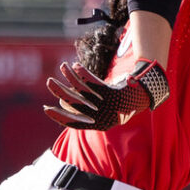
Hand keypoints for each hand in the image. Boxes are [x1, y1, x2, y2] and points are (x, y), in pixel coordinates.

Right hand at [43, 58, 170, 129]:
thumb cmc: (120, 103)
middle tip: (49, 82)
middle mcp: (102, 117)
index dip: (59, 117)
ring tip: (63, 66)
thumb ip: (88, 110)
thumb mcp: (105, 110)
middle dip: (59, 92)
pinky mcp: (113, 94)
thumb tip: (66, 103)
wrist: (142, 95)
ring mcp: (108, 105)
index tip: (46, 108)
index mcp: (98, 125)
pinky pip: (94, 83)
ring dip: (70, 77)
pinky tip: (76, 65)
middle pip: (75, 105)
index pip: (74, 123)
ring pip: (83, 91)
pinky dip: (83, 74)